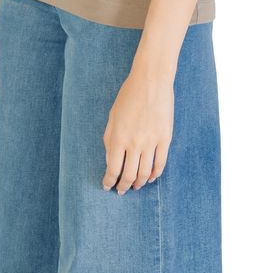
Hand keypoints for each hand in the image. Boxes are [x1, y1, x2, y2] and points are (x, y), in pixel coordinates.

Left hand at [102, 58, 175, 193]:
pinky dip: (155, 174)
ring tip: (135, 186)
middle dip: (123, 186)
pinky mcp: (165, 139)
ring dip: (139, 183)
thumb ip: (109, 139)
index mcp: (118, 137)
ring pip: (145, 172)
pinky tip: (150, 178)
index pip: (112, 169)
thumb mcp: (112, 117)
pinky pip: (161, 163)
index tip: (107, 186)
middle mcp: (134, 143)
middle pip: (129, 175)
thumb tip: (110, 160)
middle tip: (121, 191)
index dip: (109, 181)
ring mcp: (151, 142)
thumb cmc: (129, 96)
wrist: (151, 81)